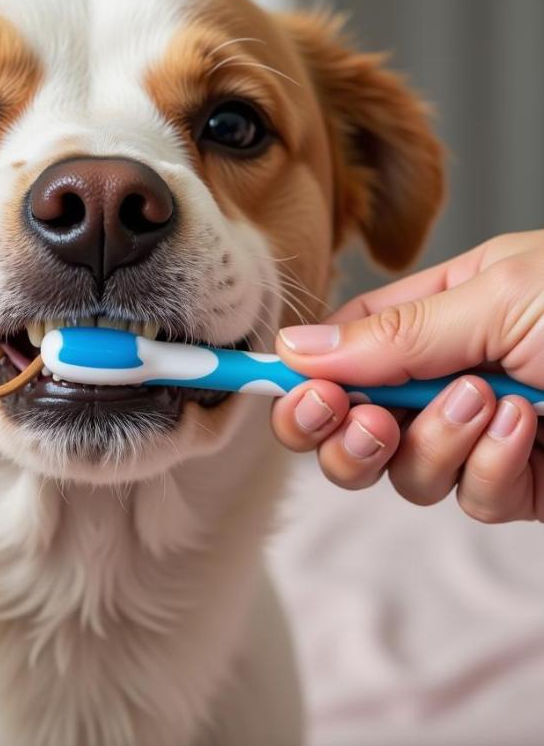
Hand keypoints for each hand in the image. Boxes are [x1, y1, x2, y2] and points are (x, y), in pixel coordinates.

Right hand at [271, 230, 543, 521]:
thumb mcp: (500, 297)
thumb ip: (396, 333)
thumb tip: (297, 348)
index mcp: (440, 312)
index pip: (343, 347)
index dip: (305, 372)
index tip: (277, 386)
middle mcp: (447, 375)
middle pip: (351, 422)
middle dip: (342, 430)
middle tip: (360, 418)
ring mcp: (478, 435)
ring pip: (401, 469)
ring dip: (432, 441)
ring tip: (485, 402)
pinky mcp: (516, 485)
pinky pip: (466, 499)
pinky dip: (487, 470)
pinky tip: (524, 433)